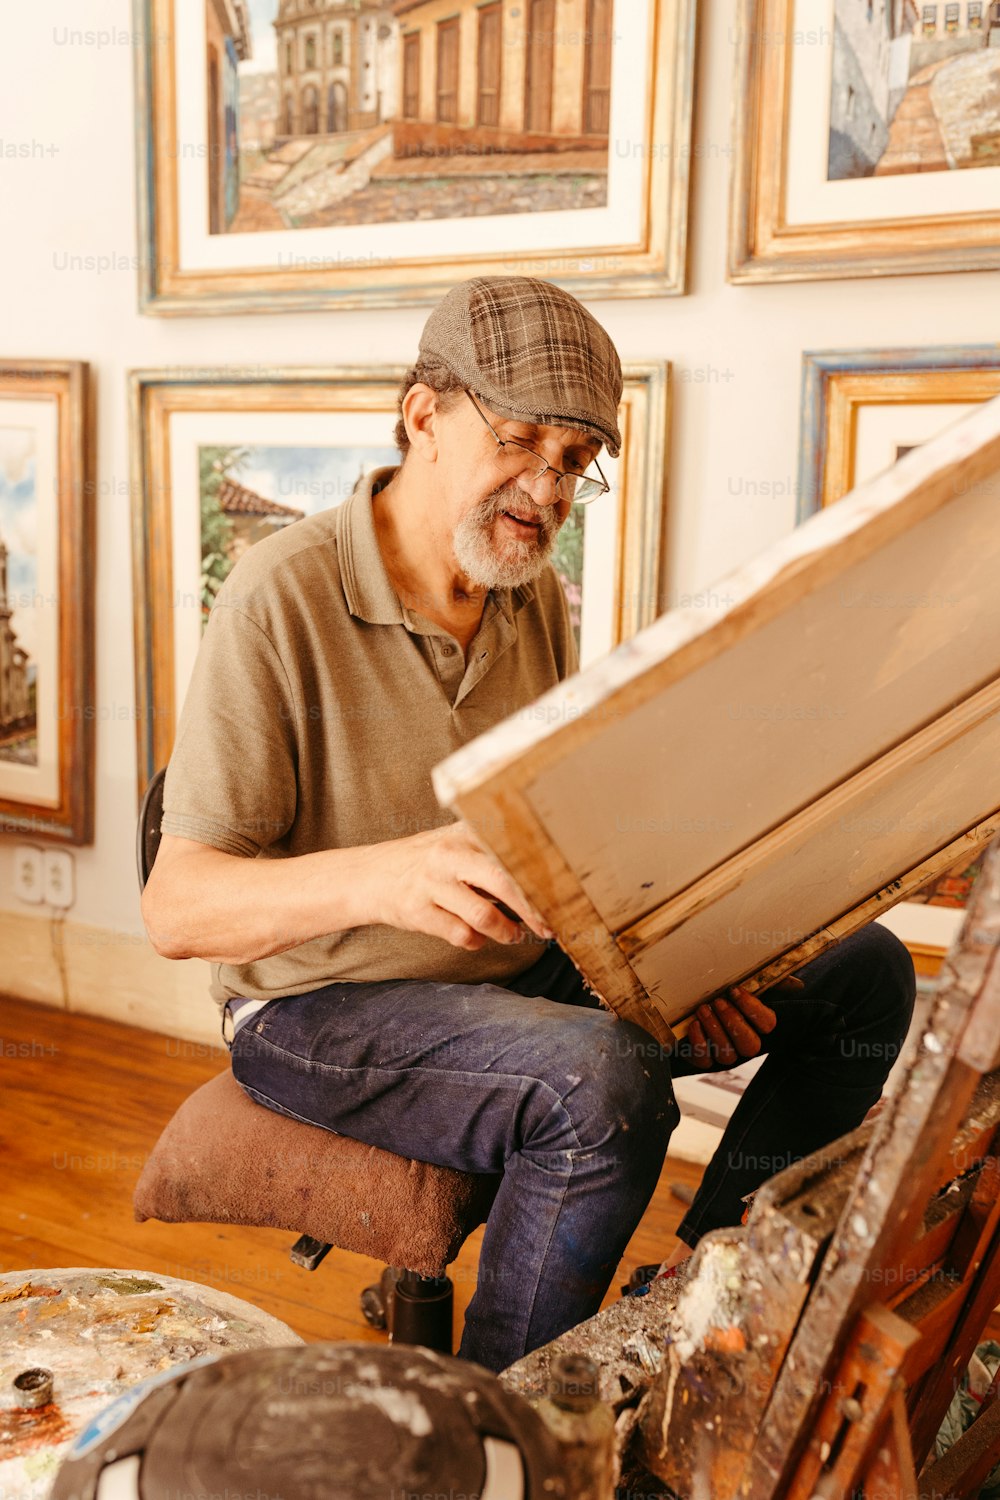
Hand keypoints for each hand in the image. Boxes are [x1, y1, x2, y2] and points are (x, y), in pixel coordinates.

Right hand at [356, 820, 554, 951]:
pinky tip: (478, 939)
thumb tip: (544, 877)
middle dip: (532, 910)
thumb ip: (492, 853)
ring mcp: (432, 883)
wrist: (369, 876)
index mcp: (465, 833)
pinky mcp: (418, 911)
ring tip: (512, 935)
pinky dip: (476, 942)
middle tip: (548, 927)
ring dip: (505, 931)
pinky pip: (461, 934)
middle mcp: (449, 854)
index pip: (513, 852)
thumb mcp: (455, 843)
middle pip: (504, 881)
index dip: (542, 878)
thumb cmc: (425, 862)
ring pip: (484, 914)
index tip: (562, 897)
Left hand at [674, 978, 801, 1072]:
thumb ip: (772, 982)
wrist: (702, 1007)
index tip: (734, 990)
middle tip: (717, 1001)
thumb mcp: (752, 986)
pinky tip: (694, 1024)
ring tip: (703, 1009)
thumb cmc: (731, 996)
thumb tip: (797, 984)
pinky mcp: (706, 1060)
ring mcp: (727, 1055)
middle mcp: (747, 1045)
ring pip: (727, 1054)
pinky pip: (704, 1061)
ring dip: (714, 1030)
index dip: (751, 1008)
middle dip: (732, 1021)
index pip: (767, 1025)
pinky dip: (698, 1043)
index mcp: (762, 1027)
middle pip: (749, 1044)